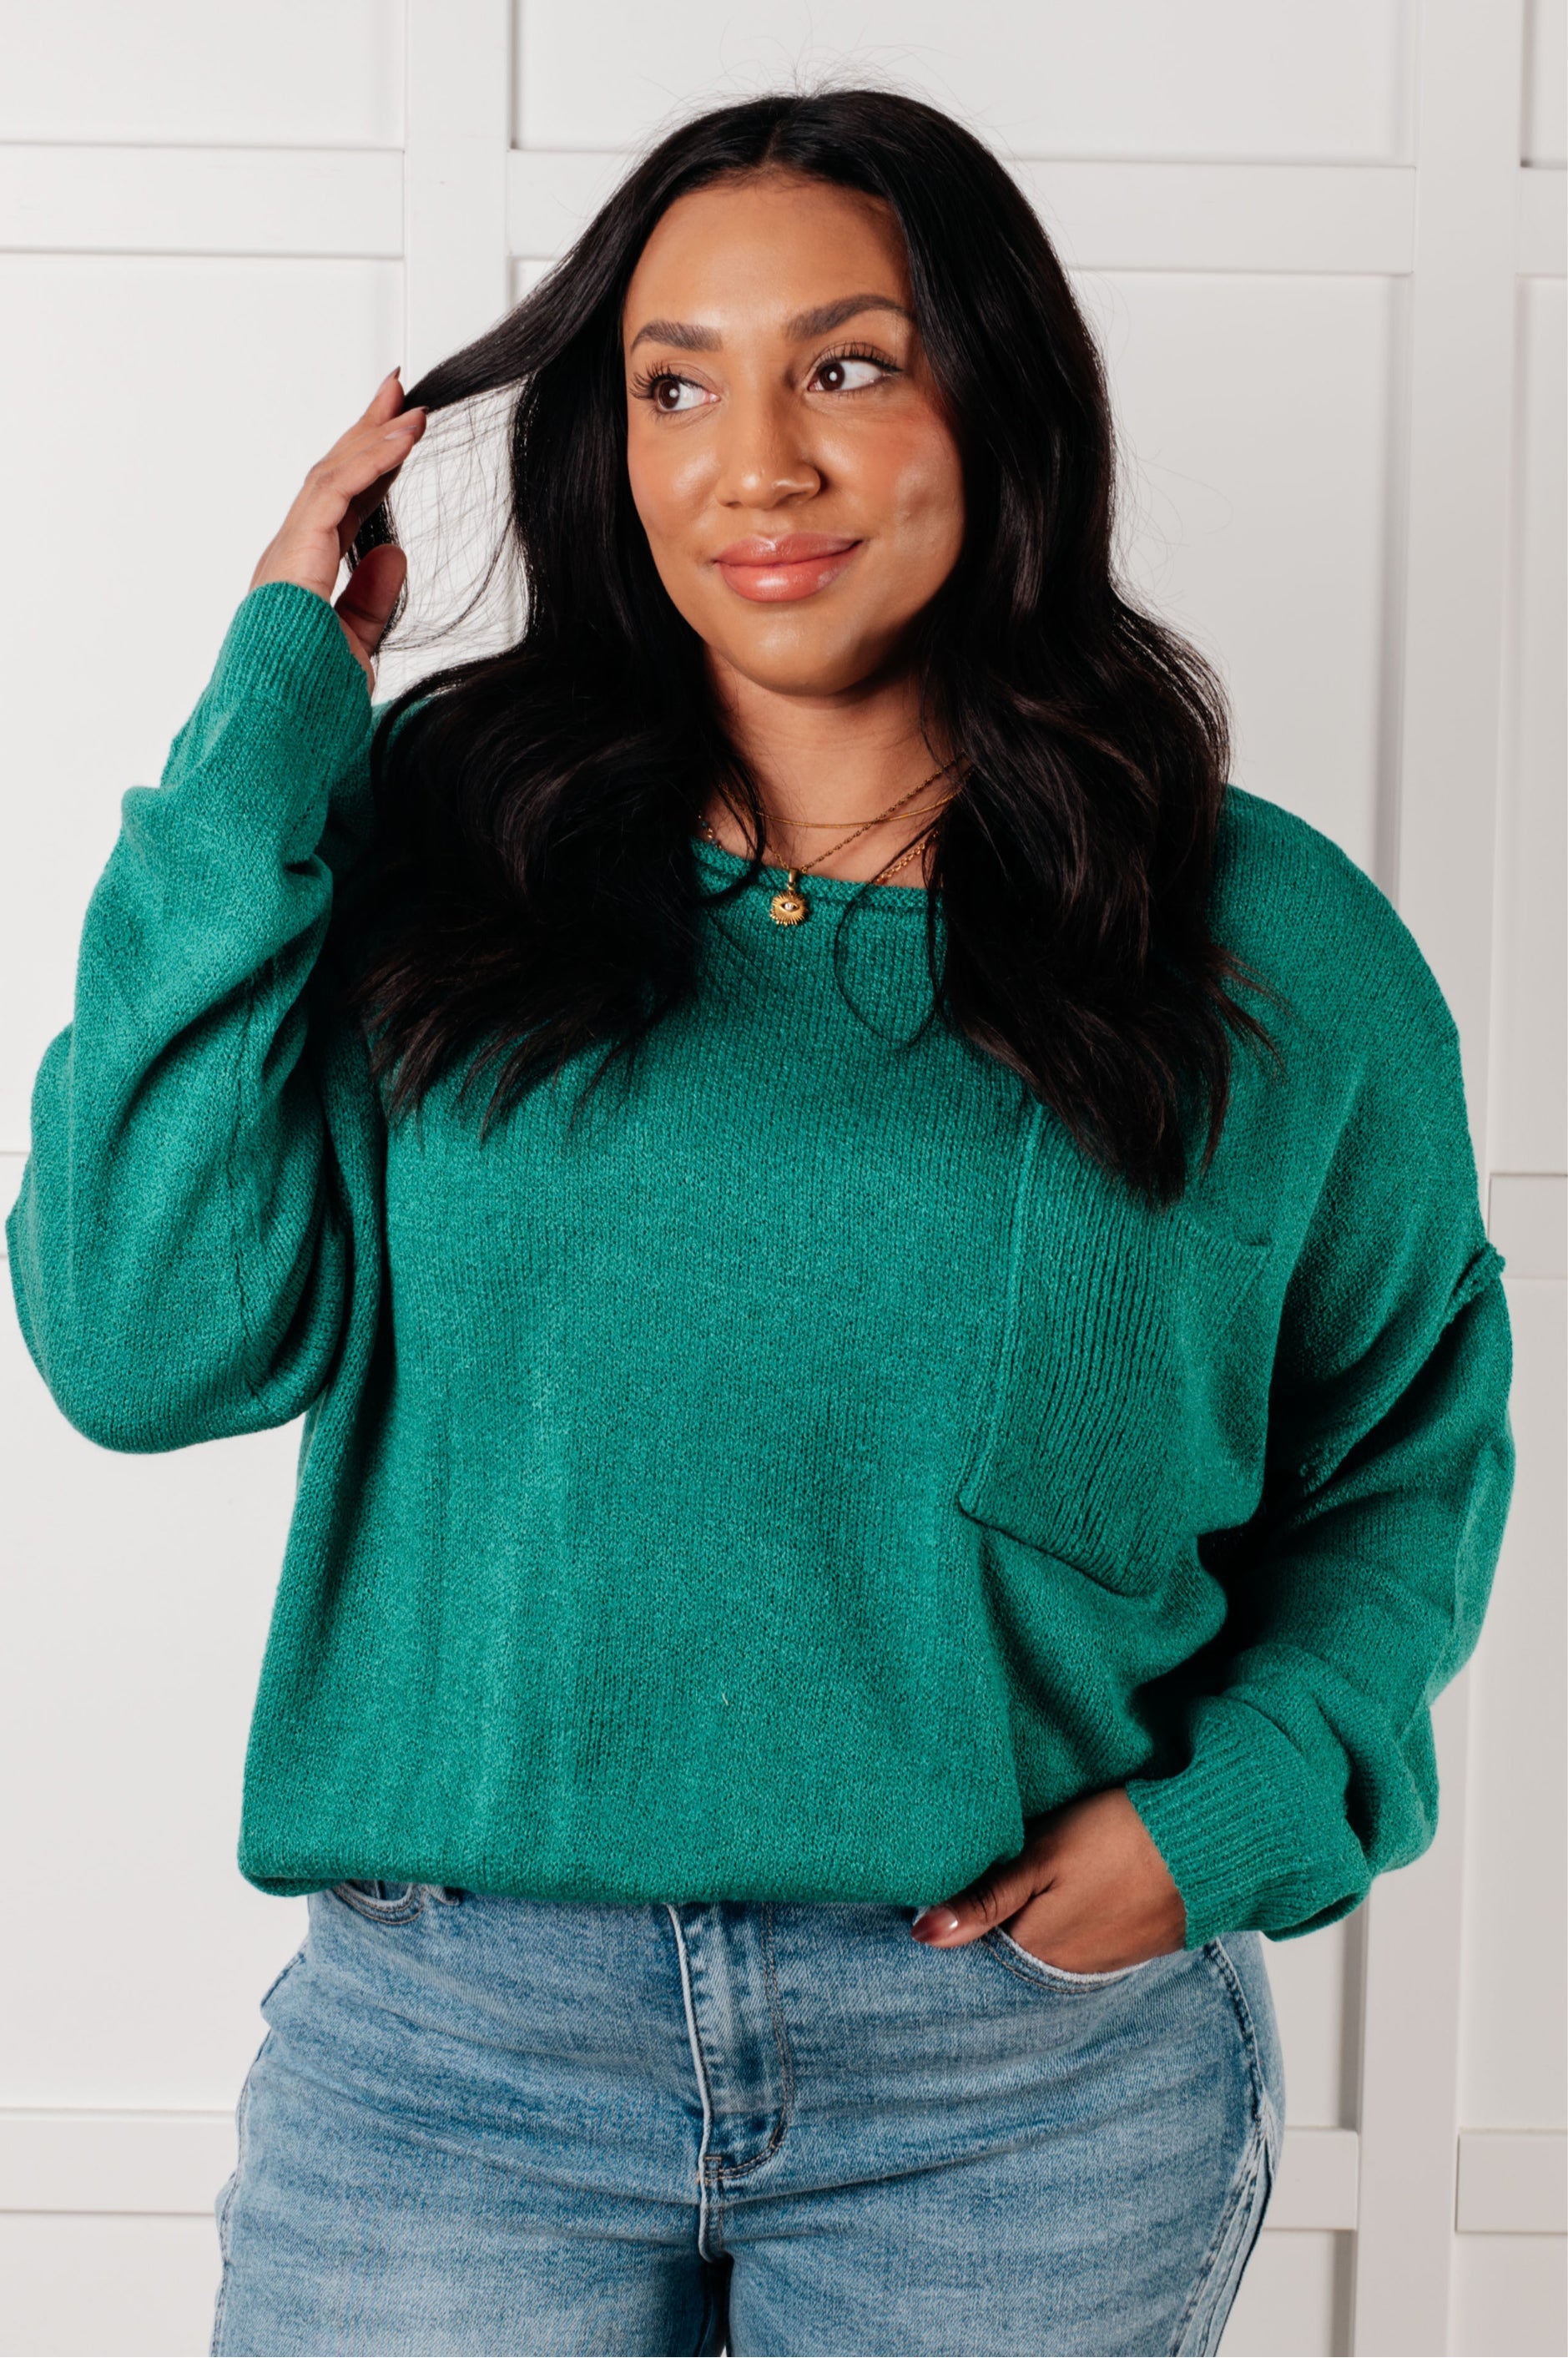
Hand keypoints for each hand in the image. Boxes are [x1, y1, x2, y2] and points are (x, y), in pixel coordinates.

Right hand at [249, 369, 426, 686]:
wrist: (279, 725)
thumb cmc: (309, 697)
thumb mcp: (357, 643)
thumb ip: (371, 599)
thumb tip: (395, 553)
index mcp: (305, 570)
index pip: (343, 504)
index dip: (372, 465)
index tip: (400, 432)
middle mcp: (291, 553)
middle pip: (334, 476)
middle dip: (367, 431)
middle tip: (400, 392)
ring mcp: (287, 552)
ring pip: (331, 476)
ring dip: (372, 437)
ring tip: (409, 406)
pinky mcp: (294, 555)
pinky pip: (333, 495)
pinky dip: (369, 464)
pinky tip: (399, 442)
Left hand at [910, 1786, 1186, 1970]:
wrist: (1209, 1841)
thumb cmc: (1118, 1838)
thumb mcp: (1042, 1857)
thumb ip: (985, 1899)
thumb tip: (922, 1934)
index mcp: (1039, 1949)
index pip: (981, 1950)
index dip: (962, 1923)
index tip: (940, 1898)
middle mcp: (1070, 1968)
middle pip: (1015, 1951)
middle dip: (995, 1927)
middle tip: (979, 1887)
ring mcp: (1107, 1960)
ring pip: (1051, 1947)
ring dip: (1035, 1923)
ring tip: (1024, 1888)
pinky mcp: (1136, 1944)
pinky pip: (1087, 1943)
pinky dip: (1071, 1923)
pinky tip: (1071, 1895)